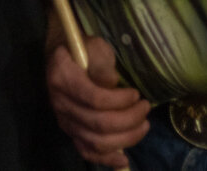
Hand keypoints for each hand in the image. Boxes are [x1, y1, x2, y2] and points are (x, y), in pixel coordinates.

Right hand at [47, 36, 148, 166]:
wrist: (61, 55)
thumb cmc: (83, 48)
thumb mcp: (95, 47)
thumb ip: (103, 65)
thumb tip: (114, 86)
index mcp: (63, 79)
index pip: (94, 99)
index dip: (119, 100)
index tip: (136, 94)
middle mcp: (61, 104)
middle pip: (98, 124)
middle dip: (129, 120)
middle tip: (145, 108)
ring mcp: (65, 121)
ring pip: (95, 142)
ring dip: (125, 138)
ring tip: (143, 126)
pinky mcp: (71, 132)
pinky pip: (87, 151)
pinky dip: (106, 159)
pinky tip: (124, 160)